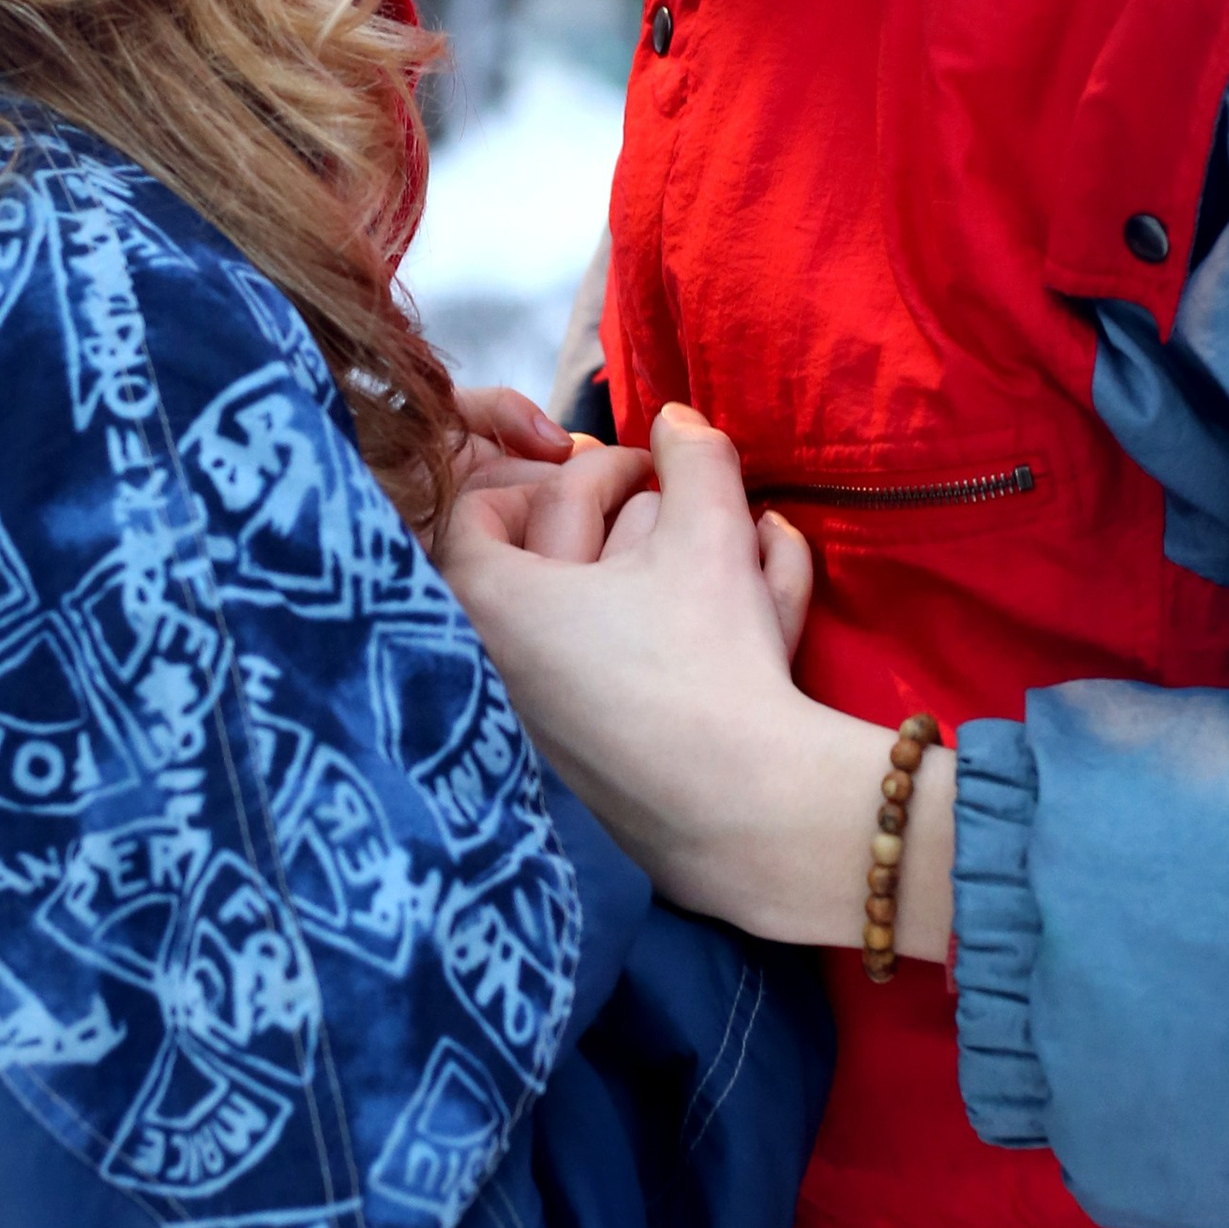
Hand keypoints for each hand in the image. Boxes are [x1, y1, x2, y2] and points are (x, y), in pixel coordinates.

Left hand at [444, 405, 952, 952]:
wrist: (743, 810)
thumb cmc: (704, 660)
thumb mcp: (710, 532)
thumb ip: (694, 455)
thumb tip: (676, 417)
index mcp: (494, 603)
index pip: (473, 512)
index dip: (551, 472)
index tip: (627, 471)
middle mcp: (497, 665)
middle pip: (541, 557)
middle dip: (618, 512)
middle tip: (677, 495)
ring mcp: (539, 720)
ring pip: (590, 615)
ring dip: (660, 566)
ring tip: (743, 543)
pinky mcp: (589, 760)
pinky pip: (616, 673)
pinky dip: (673, 632)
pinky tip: (755, 602)